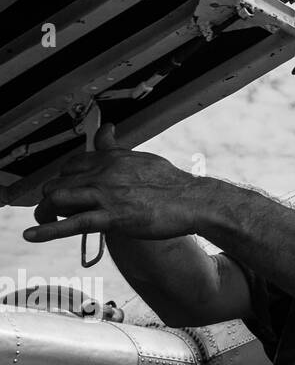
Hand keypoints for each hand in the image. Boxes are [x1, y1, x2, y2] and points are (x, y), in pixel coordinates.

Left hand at [23, 124, 206, 242]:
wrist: (192, 201)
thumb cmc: (170, 182)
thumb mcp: (140, 158)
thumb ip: (116, 147)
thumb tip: (106, 129)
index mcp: (111, 158)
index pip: (71, 165)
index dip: (64, 179)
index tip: (67, 188)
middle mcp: (104, 173)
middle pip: (58, 182)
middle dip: (50, 197)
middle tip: (55, 209)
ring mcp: (107, 195)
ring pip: (57, 199)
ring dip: (44, 213)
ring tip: (42, 222)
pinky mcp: (113, 218)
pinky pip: (73, 223)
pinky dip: (48, 231)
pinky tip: (31, 235)